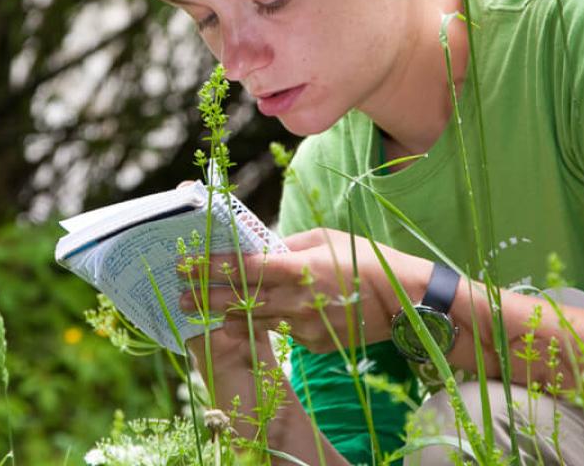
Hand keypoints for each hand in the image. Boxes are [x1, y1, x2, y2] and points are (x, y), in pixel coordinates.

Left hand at [179, 228, 432, 353]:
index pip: (243, 268)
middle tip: (179, 296)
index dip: (210, 267)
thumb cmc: (367, 260)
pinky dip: (263, 325)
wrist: (404, 303)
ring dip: (225, 316)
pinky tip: (245, 321)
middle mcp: (296, 300)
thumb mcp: (326, 238)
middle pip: (239, 300)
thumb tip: (261, 244)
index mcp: (298, 268)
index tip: (185, 265)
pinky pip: (282, 332)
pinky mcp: (313, 344)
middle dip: (205, 297)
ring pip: (254, 322)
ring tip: (201, 311)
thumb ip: (289, 243)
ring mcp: (304, 326)